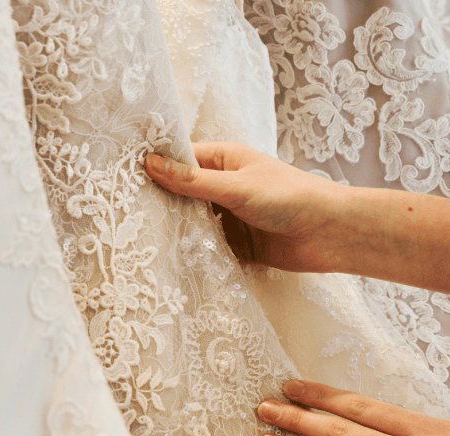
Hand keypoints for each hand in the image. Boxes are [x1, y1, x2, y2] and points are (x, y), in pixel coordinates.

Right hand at [145, 142, 449, 301]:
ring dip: (172, 231)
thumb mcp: (237, 186)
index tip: (118, 178)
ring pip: (190, 223)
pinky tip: (166, 262)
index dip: (152, 168)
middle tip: (117, 215)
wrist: (331, 235)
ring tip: (133, 241)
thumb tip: (150, 164)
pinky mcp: (234, 245)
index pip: (178, 160)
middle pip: (179, 194)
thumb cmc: (291, 198)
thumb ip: (193, 182)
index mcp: (223, 160)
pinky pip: (205, 248)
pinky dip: (191, 253)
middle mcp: (222, 187)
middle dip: (156, 204)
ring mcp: (228, 217)